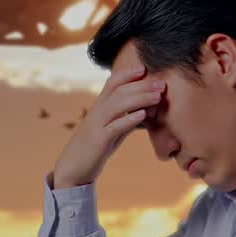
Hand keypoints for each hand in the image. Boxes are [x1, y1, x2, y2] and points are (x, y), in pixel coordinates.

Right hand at [52, 64, 163, 187]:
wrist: (74, 168)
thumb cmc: (95, 147)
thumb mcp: (112, 130)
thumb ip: (125, 119)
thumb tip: (144, 112)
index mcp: (100, 106)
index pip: (112, 83)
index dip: (127, 73)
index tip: (144, 68)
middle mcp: (97, 111)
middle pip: (119, 91)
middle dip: (142, 85)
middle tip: (162, 84)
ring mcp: (97, 125)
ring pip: (118, 104)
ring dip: (140, 98)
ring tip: (157, 97)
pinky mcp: (99, 140)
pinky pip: (114, 126)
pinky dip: (129, 119)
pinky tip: (143, 115)